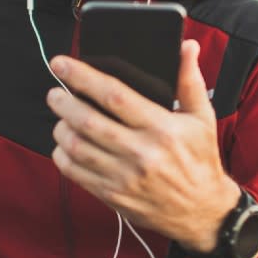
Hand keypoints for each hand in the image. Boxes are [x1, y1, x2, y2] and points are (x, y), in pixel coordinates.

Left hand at [46, 39, 239, 252]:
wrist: (201, 211)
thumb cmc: (200, 160)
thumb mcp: (202, 119)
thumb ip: (189, 81)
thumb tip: (186, 47)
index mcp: (163, 129)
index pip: (115, 95)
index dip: (83, 77)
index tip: (62, 64)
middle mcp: (142, 153)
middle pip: (88, 121)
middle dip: (64, 102)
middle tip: (55, 93)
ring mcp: (125, 177)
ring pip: (77, 147)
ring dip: (61, 128)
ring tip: (61, 117)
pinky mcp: (114, 196)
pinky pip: (76, 173)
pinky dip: (62, 155)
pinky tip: (65, 144)